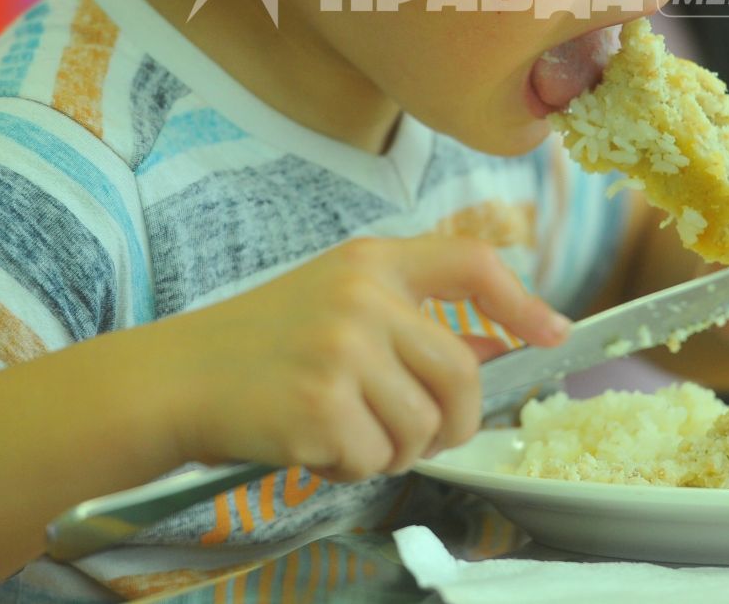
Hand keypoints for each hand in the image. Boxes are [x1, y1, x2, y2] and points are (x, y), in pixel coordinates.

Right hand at [131, 237, 569, 481]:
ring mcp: (340, 350)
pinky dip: (351, 468)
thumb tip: (496, 350)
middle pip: (460, 372)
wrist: (176, 377)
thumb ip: (412, 321)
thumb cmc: (262, 345)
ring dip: (393, 450)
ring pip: (421, 427)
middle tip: (423, 437)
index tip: (552, 335)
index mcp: (372, 260)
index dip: (522, 301)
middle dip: (453, 422)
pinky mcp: (319, 407)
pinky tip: (314, 444)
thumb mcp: (339, 305)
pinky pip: (373, 459)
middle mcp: (362, 297)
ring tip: (345, 433)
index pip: (471, 264)